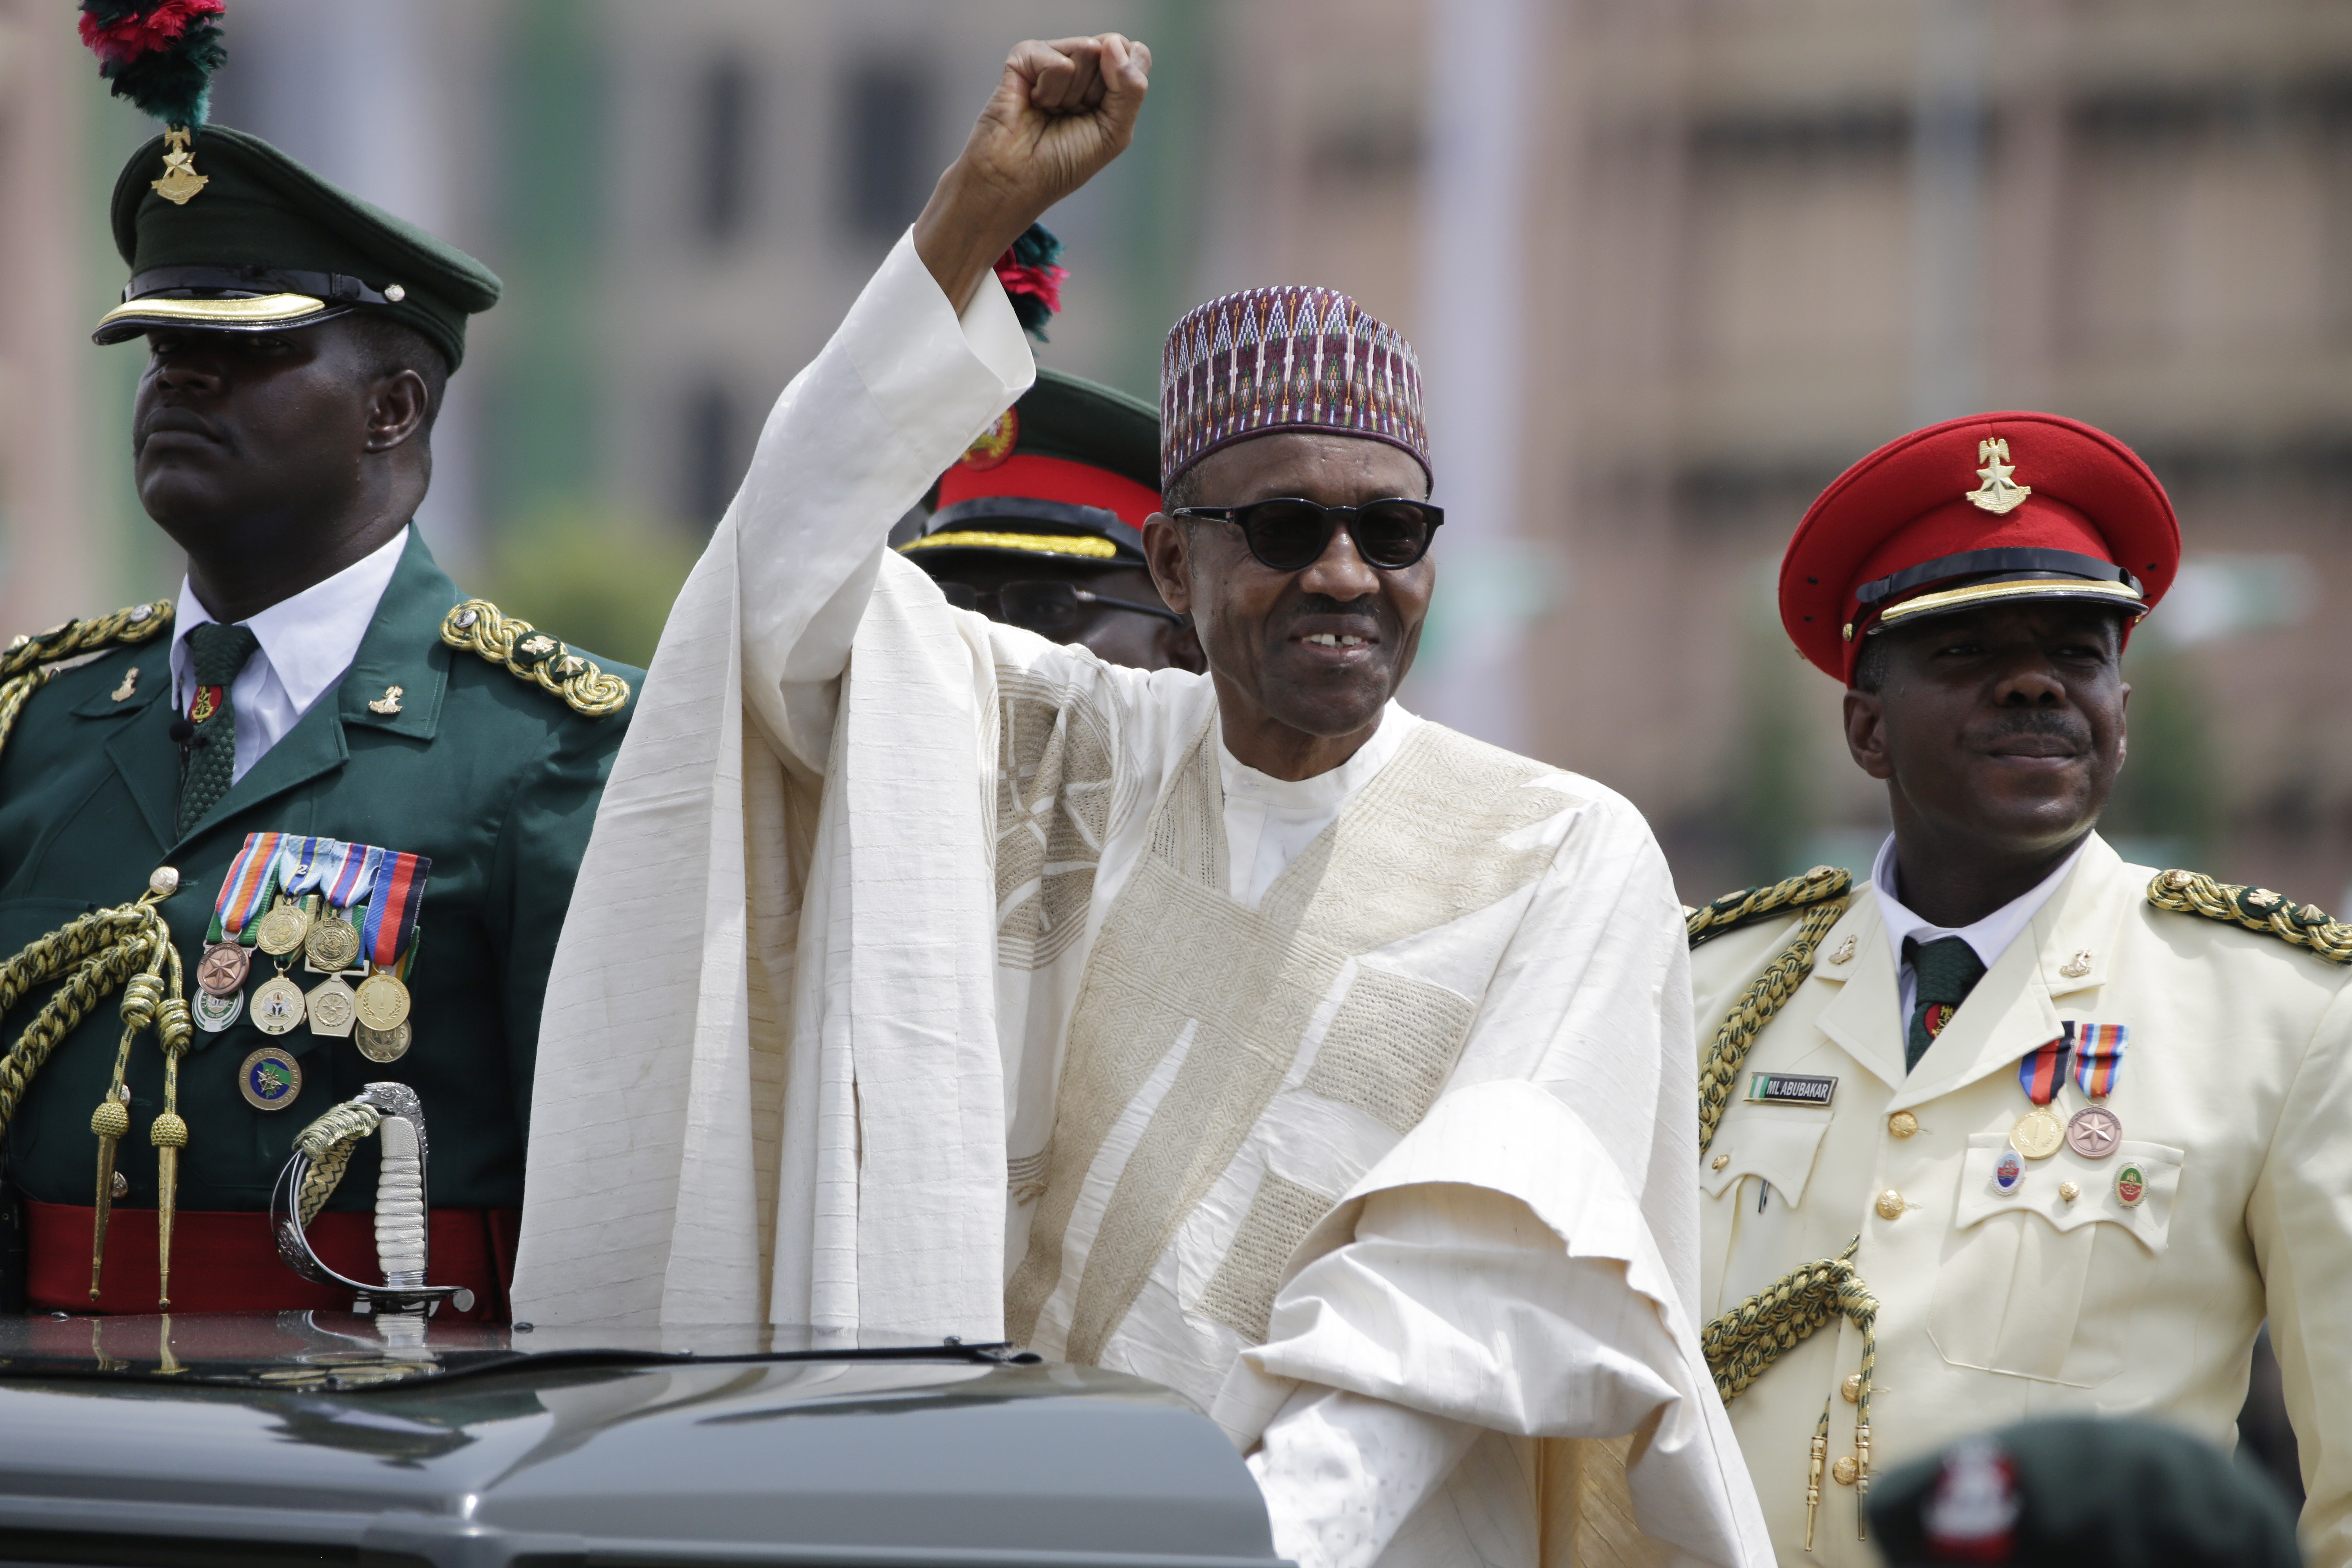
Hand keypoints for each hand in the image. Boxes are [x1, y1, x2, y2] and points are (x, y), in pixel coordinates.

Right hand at [913, 33, 1151, 309]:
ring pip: (1086, 50)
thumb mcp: (1115, 131)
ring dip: (1070, 95)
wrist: (1016, 180)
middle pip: (1111, 50)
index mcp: (1106, 82)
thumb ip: (1131, 87)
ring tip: (1049, 112)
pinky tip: (1033, 104)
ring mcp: (1052, 57)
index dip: (1125, 82)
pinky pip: (1057, 60)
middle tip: (1070, 116)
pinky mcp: (1024, 57)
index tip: (1101, 113)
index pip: (1134, 54)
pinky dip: (1049, 91)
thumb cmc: (1062, 163)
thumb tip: (1113, 43)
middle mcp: (1081, 65)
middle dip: (1096, 93)